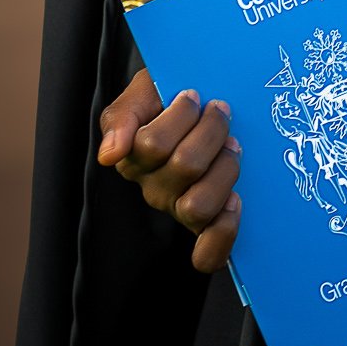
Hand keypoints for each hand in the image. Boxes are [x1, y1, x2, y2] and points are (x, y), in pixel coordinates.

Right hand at [96, 68, 240, 273]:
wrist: (197, 99)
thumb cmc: (168, 97)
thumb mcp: (141, 93)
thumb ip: (121, 117)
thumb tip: (110, 155)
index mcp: (134, 159)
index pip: (152, 144)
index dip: (181, 114)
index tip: (192, 95)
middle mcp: (154, 188)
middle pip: (185, 167)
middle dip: (211, 131)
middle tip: (220, 111)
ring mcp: (179, 208)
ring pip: (199, 205)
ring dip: (225, 168)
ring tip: (233, 144)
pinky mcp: (204, 226)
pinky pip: (208, 252)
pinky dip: (224, 231)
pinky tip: (235, 201)